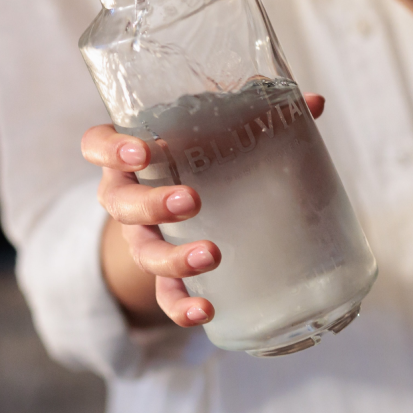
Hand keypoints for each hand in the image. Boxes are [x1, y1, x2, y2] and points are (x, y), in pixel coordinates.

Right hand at [84, 93, 325, 327]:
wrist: (182, 199)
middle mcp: (126, 194)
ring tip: (212, 255)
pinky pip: (163, 295)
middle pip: (120, 203)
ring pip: (142, 252)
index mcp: (130, 152)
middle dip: (153, 204)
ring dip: (172, 258)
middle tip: (191, 200)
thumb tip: (314, 102)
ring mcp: (141, 237)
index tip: (140, 151)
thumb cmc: (195, 150)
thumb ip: (253, 111)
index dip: (110, 150)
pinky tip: (205, 310)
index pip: (97, 144)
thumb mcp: (212, 126)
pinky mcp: (161, 273)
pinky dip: (180, 307)